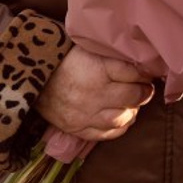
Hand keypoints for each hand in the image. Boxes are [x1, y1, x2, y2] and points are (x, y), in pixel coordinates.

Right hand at [35, 47, 154, 140]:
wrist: (34, 78)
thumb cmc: (67, 59)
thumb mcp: (90, 48)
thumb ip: (114, 56)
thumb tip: (142, 63)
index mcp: (97, 68)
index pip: (133, 73)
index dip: (144, 73)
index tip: (147, 73)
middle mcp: (92, 93)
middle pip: (131, 97)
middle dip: (143, 93)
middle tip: (145, 89)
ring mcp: (84, 114)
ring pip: (121, 118)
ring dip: (133, 111)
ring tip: (133, 104)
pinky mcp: (76, 128)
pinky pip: (106, 134)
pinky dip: (119, 128)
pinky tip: (122, 118)